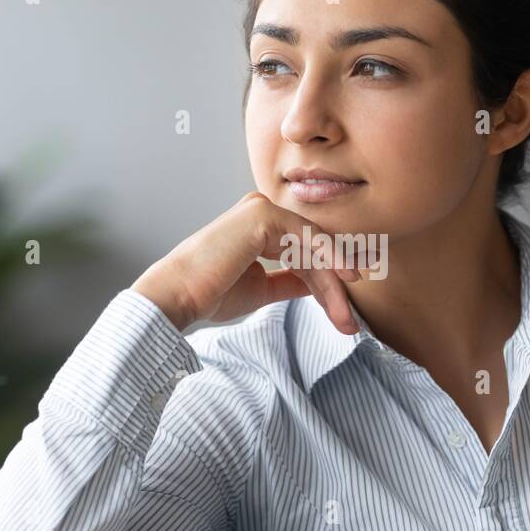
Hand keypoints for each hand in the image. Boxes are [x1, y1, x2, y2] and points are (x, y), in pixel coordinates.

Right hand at [131, 191, 361, 333]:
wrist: (180, 296)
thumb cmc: (210, 293)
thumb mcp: (262, 289)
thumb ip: (291, 282)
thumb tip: (318, 285)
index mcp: (258, 228)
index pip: (303, 254)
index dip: (327, 282)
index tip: (345, 310)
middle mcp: (261, 213)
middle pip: (311, 251)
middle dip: (333, 288)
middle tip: (349, 321)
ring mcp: (262, 209)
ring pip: (313, 247)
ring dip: (332, 284)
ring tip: (344, 317)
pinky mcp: (263, 214)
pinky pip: (306, 237)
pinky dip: (327, 258)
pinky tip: (343, 279)